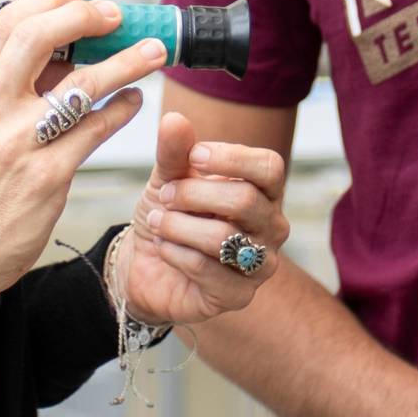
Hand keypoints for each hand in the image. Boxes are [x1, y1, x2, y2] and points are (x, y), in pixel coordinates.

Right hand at [0, 0, 166, 295]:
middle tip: (115, 14)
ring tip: (153, 51)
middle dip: (84, 17)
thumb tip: (61, 50)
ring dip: (126, 61)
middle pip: (39, 39)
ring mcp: (19, 142)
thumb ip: (5, 86)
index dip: (45, 2)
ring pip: (82, 83)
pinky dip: (122, 110)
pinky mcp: (49, 175)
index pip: (3, 27)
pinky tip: (134, 101)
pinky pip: (97, 129)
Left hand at [116, 112, 288, 329]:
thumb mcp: (167, 177)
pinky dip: (176, 253)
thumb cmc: (169, 213)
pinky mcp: (238, 296)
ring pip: (224, 237)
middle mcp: (271, 227)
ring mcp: (259, 265)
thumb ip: (174, 151)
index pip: (269, 167)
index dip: (232, 158)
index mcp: (264, 192)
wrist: (146, 263)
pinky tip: (164, 248)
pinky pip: (208, 270)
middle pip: (245, 200)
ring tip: (158, 222)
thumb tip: (174, 119)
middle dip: (194, 194)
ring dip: (179, 225)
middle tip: (164, 195)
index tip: (194, 156)